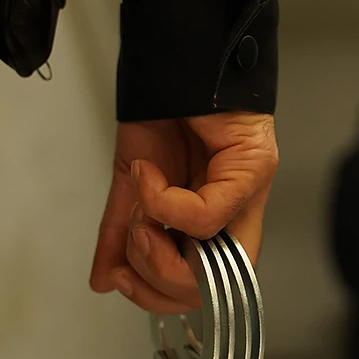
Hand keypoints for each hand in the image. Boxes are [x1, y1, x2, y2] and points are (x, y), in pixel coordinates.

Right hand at [90, 112, 278, 312]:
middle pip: (212, 287)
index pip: (203, 288)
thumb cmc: (161, 115)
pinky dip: (165, 204)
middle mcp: (237, 214)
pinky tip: (150, 175)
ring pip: (216, 263)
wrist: (171, 60)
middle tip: (135, 244)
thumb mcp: (132, 186)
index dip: (162, 297)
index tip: (123, 279)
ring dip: (160, 251)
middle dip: (158, 282)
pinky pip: (208, 216)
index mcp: (211, 224)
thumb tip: (104, 283)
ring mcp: (250, 193)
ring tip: (140, 216)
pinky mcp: (254, 167)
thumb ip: (120, 234)